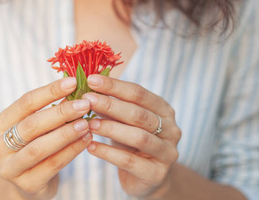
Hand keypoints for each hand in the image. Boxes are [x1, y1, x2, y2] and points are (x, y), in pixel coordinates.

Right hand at [0, 78, 91, 199]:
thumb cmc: (37, 145)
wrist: (30, 182)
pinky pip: (52, 165)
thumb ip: (52, 109)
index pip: (25, 102)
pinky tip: (86, 140)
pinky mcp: (27, 185)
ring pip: (39, 148)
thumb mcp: (40, 126)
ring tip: (86, 123)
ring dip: (66, 134)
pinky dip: (71, 151)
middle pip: (31, 125)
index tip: (73, 82)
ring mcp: (10, 168)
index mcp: (1, 124)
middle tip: (84, 104)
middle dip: (60, 113)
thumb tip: (77, 87)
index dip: (50, 91)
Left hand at [83, 75, 181, 197]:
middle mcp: (171, 129)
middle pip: (139, 114)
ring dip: (111, 128)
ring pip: (138, 137)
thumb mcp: (124, 122)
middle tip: (87, 100)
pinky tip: (91, 147)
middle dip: (111, 105)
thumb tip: (89, 88)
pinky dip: (108, 153)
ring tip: (89, 124)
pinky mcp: (157, 174)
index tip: (92, 80)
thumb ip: (111, 106)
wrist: (147, 178)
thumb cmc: (132, 143)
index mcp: (164, 110)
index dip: (115, 86)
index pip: (139, 93)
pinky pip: (130, 161)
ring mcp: (167, 152)